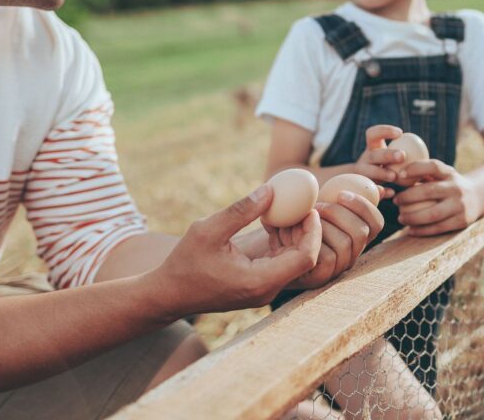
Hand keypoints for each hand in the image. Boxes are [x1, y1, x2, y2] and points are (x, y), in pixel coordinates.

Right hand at [153, 184, 321, 316]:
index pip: (305, 258)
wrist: (169, 293)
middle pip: (304, 259)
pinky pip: (280, 261)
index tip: (310, 209)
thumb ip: (242, 210)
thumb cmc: (185, 262)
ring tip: (282, 209)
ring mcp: (264, 290)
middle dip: (305, 230)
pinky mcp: (258, 284)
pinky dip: (281, 241)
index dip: (313, 232)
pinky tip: (269, 223)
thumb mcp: (208, 229)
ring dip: (293, 234)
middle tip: (301, 203)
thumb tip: (271, 190)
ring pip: (294, 260)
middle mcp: (267, 290)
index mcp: (259, 281)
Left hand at [275, 191, 383, 289]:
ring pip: (345, 244)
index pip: (376, 223)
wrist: (263, 244)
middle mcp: (349, 253)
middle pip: (363, 232)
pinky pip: (326, 257)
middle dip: (340, 213)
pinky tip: (294, 233)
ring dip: (324, 226)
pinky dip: (311, 240)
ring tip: (303, 218)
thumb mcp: (313, 204)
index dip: (365, 206)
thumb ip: (338, 196)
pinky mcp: (319, 278)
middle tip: (317, 206)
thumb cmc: (288, 219)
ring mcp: (336, 268)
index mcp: (353, 234)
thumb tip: (378, 187)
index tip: (342, 193)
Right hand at [351, 125, 403, 198]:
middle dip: (386, 154)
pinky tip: (391, 192)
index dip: (384, 131)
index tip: (400, 133)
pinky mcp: (362, 189)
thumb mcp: (394, 160)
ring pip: (367, 172)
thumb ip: (406, 158)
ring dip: (380, 172)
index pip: (373, 134)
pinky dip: (381, 190)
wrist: (369, 187)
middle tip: (402, 156)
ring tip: (394, 176)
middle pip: (372, 154)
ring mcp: (361, 175)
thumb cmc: (391, 170)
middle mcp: (364, 160)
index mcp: (372, 148)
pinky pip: (371, 189)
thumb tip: (429, 161)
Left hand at [393, 160, 483, 236]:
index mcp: (450, 173)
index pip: (433, 166)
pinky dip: (422, 230)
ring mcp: (460, 206)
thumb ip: (423, 174)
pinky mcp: (461, 222)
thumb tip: (395, 176)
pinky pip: (438, 228)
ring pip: (432, 214)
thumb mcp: (442, 174)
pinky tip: (410, 229)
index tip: (400, 175)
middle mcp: (456, 188)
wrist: (479, 197)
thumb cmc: (449, 184)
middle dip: (408, 197)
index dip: (415, 169)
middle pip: (429, 192)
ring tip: (400, 218)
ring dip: (412, 217)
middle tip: (395, 201)